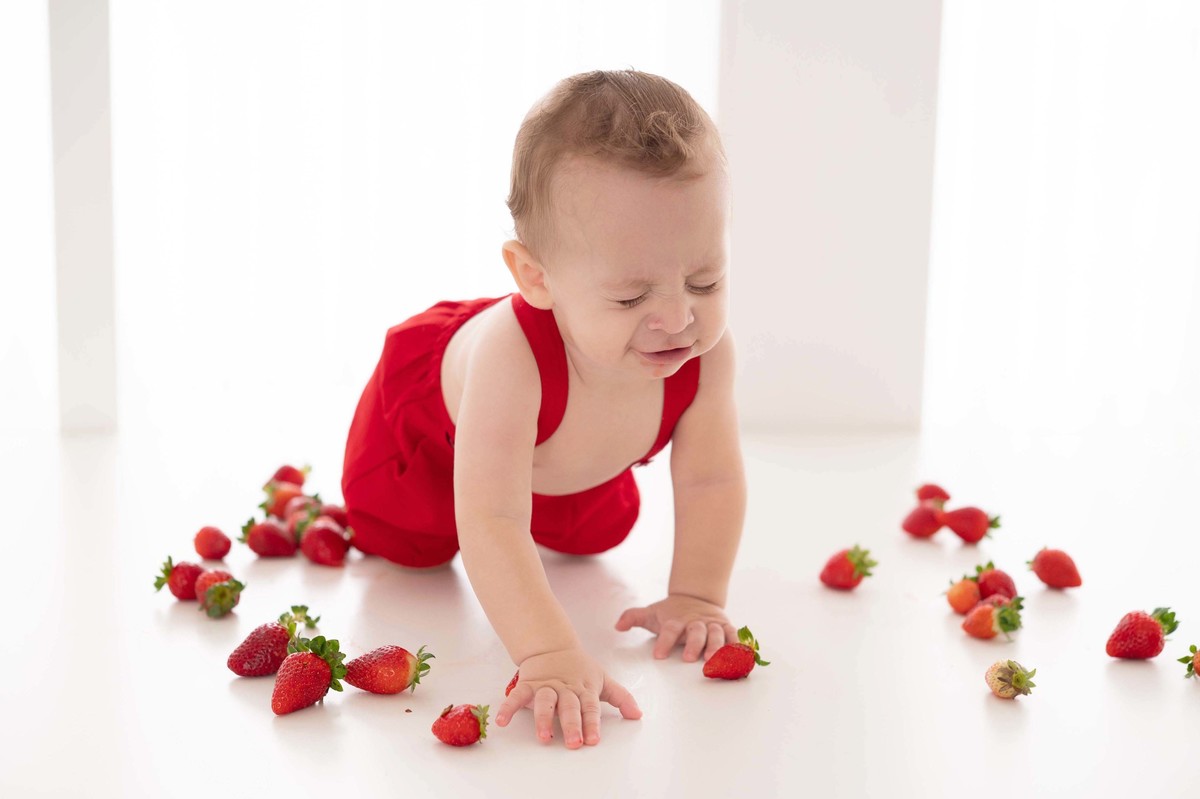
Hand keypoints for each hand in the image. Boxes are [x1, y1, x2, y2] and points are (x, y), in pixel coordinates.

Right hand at [494, 647, 641, 748]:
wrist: (552, 646)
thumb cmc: (579, 668)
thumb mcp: (602, 679)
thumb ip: (620, 697)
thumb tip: (638, 714)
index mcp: (584, 688)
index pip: (589, 707)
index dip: (592, 723)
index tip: (593, 740)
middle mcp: (565, 688)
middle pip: (569, 707)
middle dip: (572, 725)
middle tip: (574, 743)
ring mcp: (545, 686)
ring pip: (544, 702)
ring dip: (543, 719)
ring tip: (544, 737)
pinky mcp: (528, 684)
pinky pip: (517, 696)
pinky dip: (509, 707)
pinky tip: (502, 720)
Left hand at [615, 593, 737, 661]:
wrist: (697, 596)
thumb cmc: (672, 612)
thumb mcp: (652, 613)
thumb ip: (633, 617)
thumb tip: (617, 625)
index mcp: (677, 619)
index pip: (669, 629)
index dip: (664, 641)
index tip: (658, 656)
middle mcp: (696, 621)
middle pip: (696, 631)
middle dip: (693, 644)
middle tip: (688, 658)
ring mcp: (713, 624)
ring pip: (717, 634)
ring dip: (717, 647)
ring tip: (714, 661)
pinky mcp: (727, 627)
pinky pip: (735, 636)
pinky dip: (738, 646)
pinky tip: (741, 658)